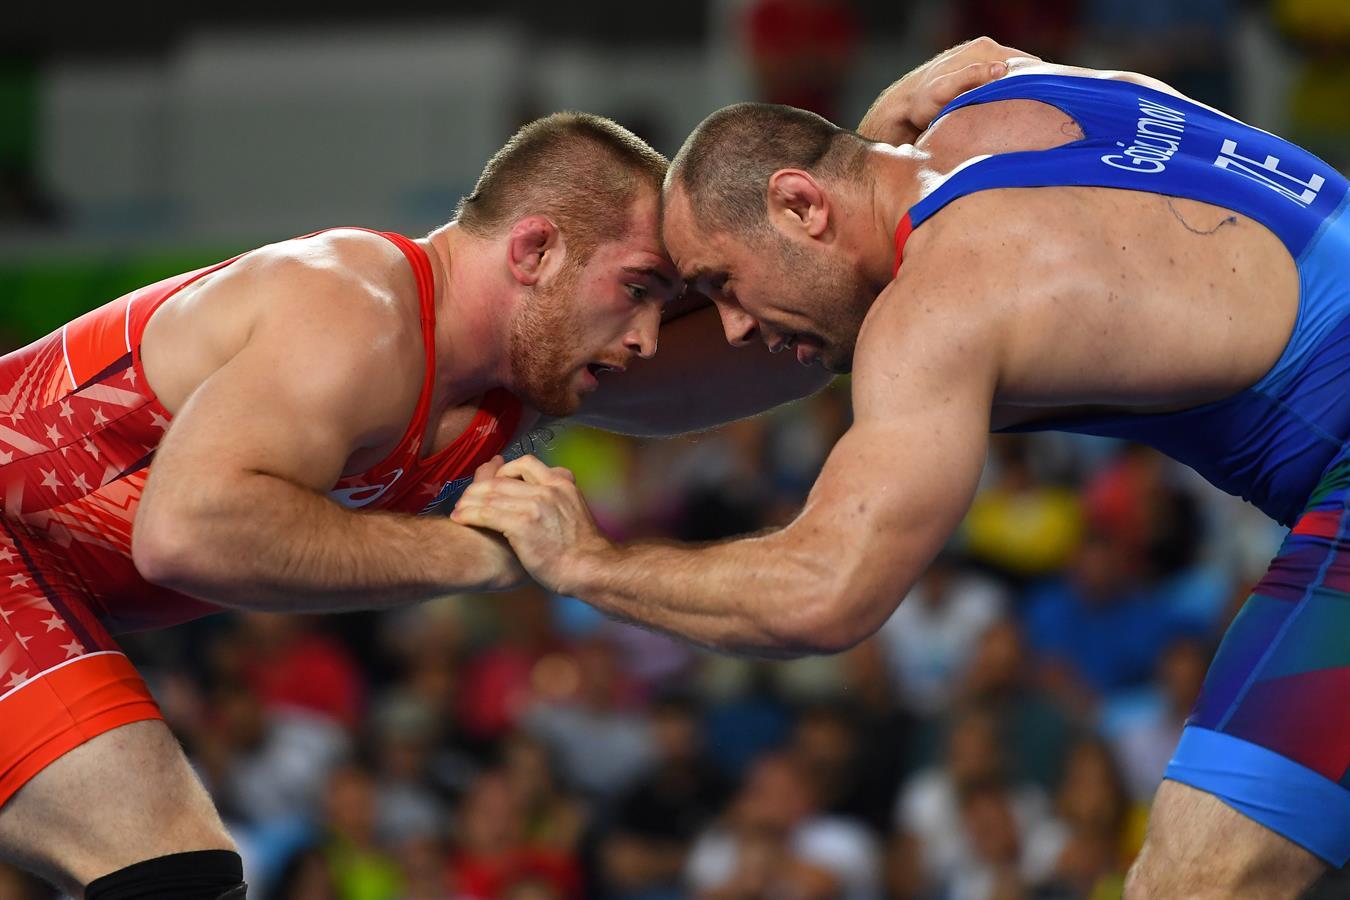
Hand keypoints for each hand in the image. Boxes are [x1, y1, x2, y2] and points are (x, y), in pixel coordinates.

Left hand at [450, 455, 611, 594]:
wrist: (589, 568)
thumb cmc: (581, 548)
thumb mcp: (576, 509)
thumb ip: (559, 495)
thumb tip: (548, 489)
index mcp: (561, 483)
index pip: (525, 463)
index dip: (503, 471)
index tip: (493, 483)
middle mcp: (547, 489)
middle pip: (502, 478)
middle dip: (479, 487)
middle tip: (467, 498)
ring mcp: (534, 506)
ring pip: (490, 494)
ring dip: (468, 501)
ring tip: (458, 509)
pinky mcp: (522, 525)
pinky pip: (487, 513)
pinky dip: (469, 514)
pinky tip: (460, 518)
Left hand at [857, 36, 1039, 145]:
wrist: (903, 107)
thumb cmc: (921, 103)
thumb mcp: (943, 91)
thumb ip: (971, 78)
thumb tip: (1000, 69)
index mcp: (984, 49)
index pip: (1029, 64)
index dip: (1042, 85)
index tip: (1048, 108)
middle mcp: (987, 49)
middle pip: (1026, 68)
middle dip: (1036, 89)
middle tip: (1043, 116)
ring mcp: (985, 59)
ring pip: (1017, 77)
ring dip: (1025, 93)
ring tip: (1030, 117)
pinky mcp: (982, 72)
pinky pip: (1007, 82)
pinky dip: (1014, 95)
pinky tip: (1013, 112)